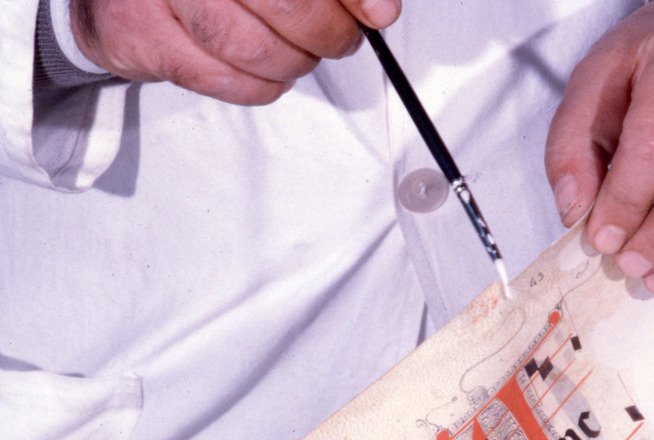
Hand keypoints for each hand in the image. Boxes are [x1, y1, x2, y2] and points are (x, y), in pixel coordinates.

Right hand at [70, 0, 401, 104]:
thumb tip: (378, 7)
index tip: (379, 14)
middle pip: (284, 5)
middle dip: (328, 33)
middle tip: (340, 39)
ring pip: (255, 50)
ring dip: (294, 63)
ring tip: (298, 54)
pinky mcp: (142, 36)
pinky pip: (224, 81)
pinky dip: (260, 86)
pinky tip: (265, 71)